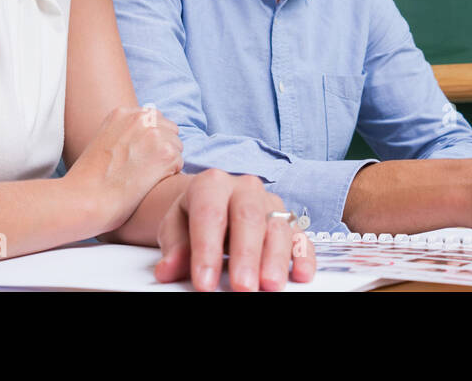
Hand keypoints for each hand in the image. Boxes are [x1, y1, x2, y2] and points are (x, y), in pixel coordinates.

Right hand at [64, 105, 183, 231]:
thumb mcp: (104, 141)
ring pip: (177, 146)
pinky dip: (168, 176)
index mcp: (123, 112)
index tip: (135, 157)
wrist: (83, 199)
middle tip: (139, 169)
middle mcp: (141, 117)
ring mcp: (155, 133)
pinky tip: (145, 184)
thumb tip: (149, 136)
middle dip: (161, 149)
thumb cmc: (89, 180)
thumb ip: (126, 132)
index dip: (149, 142)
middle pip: (170, 130)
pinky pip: (179, 164)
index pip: (154, 120)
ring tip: (140, 177)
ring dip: (165, 163)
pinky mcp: (166, 152)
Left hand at [154, 170, 315, 291]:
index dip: (207, 250)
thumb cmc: (192, 217)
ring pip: (278, 227)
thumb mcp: (175, 228)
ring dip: (276, 259)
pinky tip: (302, 274)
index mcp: (212, 184)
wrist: (209, 203)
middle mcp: (245, 188)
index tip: (204, 283)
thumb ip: (174, 249)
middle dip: (246, 256)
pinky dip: (303, 256)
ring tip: (270, 286)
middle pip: (249, 218)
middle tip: (243, 287)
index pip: (210, 215)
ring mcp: (270, 203)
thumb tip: (167, 271)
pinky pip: (300, 235)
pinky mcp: (288, 220)